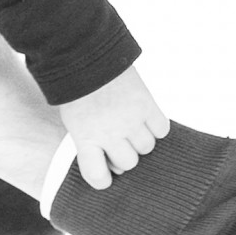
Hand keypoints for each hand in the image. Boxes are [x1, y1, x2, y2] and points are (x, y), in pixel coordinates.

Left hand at [56, 66, 171, 188]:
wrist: (86, 55)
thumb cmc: (76, 90)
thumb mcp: (73, 121)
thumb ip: (90, 143)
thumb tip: (115, 166)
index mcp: (85, 138)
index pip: (98, 177)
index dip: (103, 179)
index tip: (104, 173)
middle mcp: (109, 132)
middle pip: (129, 163)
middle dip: (123, 155)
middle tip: (117, 141)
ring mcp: (130, 119)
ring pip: (147, 147)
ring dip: (140, 141)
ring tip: (130, 126)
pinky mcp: (147, 103)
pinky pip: (161, 130)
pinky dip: (156, 127)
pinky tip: (145, 118)